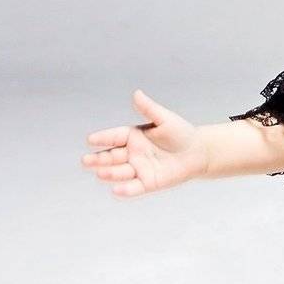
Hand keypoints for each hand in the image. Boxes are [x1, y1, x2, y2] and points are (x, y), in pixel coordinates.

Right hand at [82, 89, 208, 197]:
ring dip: (109, 173)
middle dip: (98, 159)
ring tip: (99, 173)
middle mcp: (132, 153)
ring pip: (120, 172)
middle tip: (85, 161)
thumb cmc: (181, 133)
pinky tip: (116, 190)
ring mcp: (139, 169)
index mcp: (133, 136)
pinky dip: (125, 190)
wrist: (198, 152)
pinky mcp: (148, 182)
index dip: (103, 138)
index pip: (115, 137)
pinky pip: (135, 187)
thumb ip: (149, 109)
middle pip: (112, 156)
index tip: (90, 140)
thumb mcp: (164, 119)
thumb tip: (136, 93)